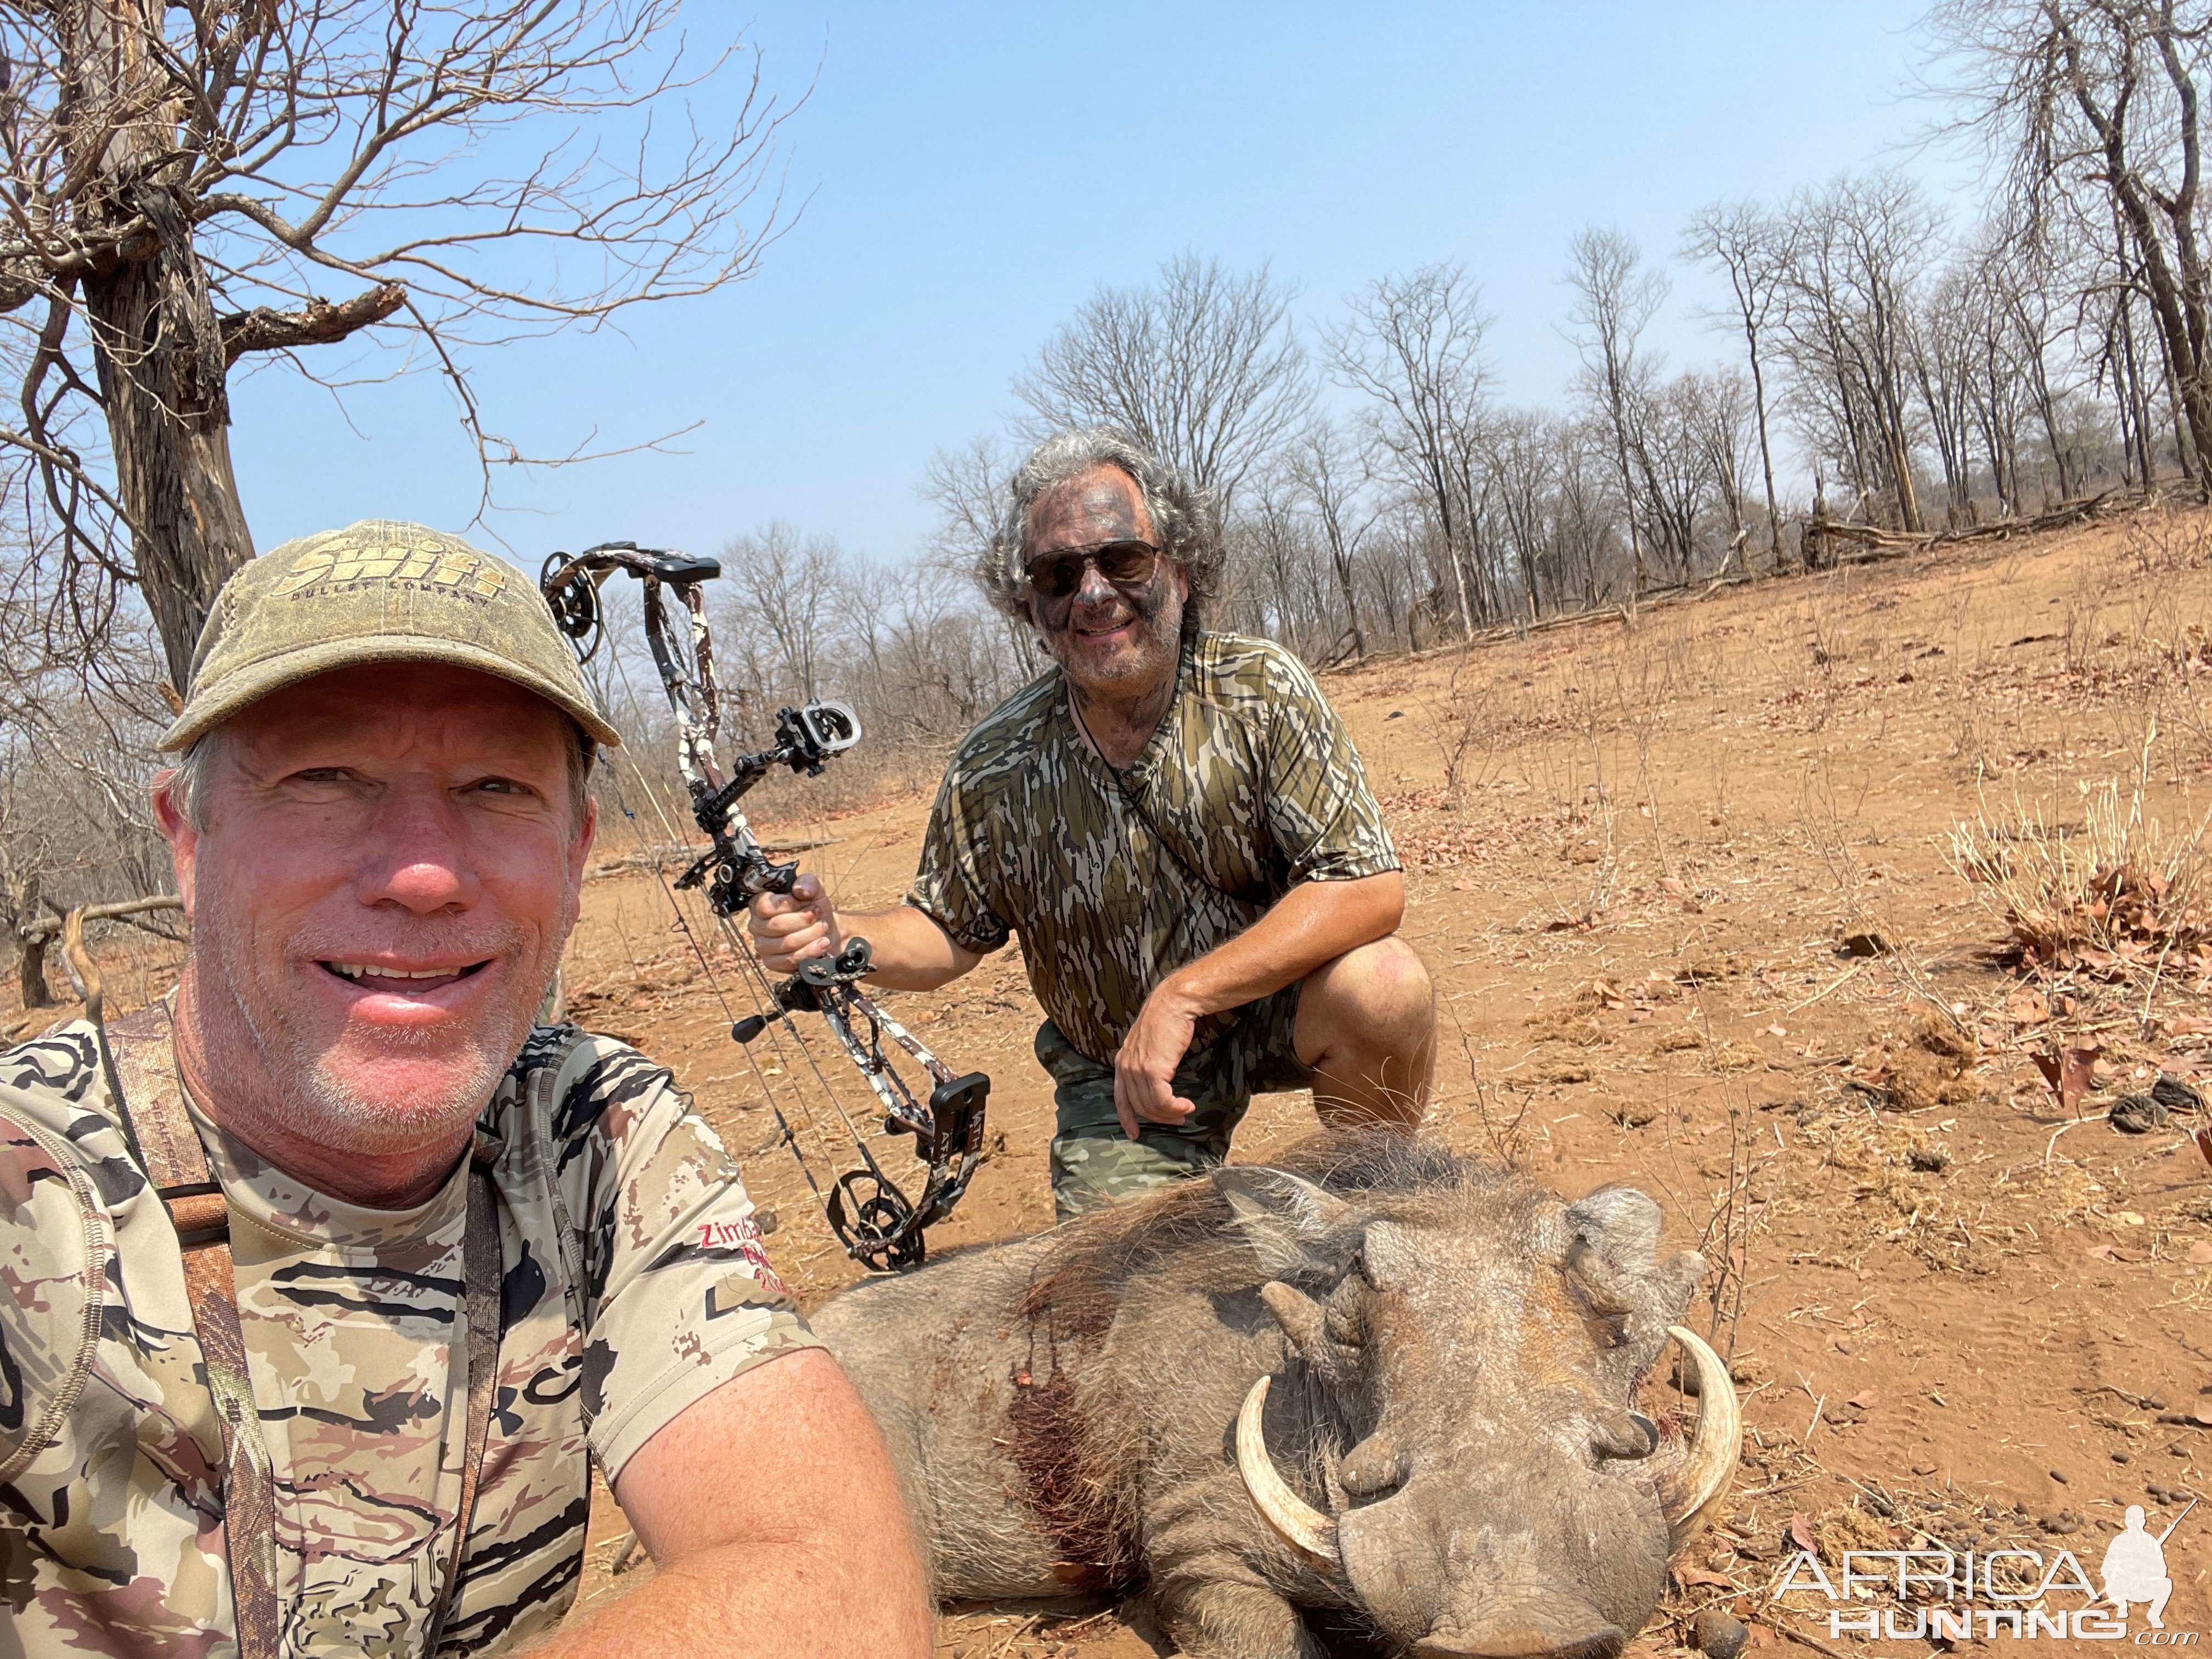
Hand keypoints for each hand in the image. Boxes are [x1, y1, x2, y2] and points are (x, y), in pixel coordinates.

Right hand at [748, 873, 838, 973]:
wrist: (825, 930)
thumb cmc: (813, 907)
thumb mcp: (814, 889)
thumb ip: (808, 883)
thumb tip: (800, 890)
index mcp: (759, 905)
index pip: (766, 906)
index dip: (789, 904)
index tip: (807, 902)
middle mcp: (756, 926)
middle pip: (778, 925)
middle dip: (805, 920)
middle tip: (819, 916)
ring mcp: (762, 946)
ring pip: (786, 943)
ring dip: (810, 935)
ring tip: (823, 928)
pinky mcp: (772, 963)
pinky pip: (790, 960)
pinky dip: (810, 952)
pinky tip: (822, 944)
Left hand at [1113, 981, 1198, 1138]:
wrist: (1174, 1003)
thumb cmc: (1167, 1021)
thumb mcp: (1149, 1045)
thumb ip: (1147, 1063)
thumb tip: (1158, 1084)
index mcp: (1122, 1062)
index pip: (1120, 1098)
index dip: (1127, 1118)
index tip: (1134, 1133)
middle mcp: (1125, 1067)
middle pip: (1139, 1106)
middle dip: (1159, 1117)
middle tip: (1178, 1119)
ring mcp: (1137, 1069)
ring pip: (1151, 1105)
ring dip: (1171, 1113)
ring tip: (1186, 1111)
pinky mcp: (1152, 1069)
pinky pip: (1162, 1100)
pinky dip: (1175, 1107)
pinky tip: (1187, 1105)